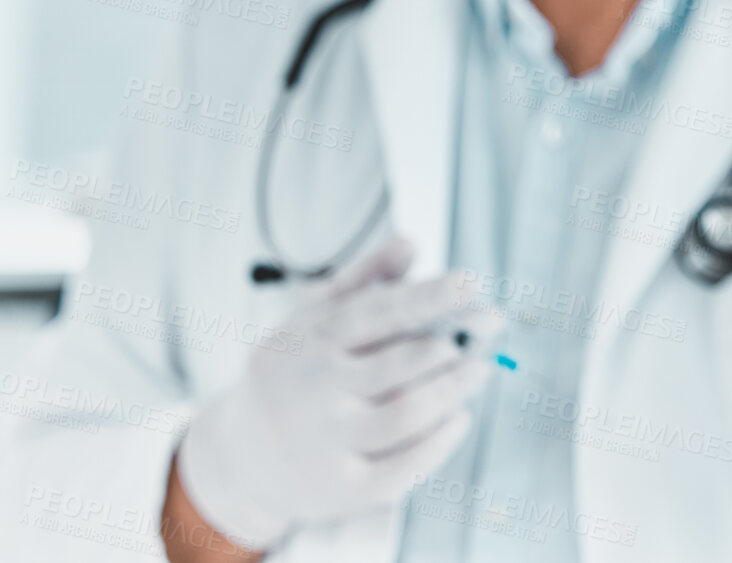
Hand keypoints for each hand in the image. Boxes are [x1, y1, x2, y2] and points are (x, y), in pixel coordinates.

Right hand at [175, 234, 502, 550]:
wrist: (241, 454)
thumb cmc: (294, 373)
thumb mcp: (313, 319)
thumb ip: (364, 280)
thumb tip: (410, 242)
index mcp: (310, 340)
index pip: (376, 313)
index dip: (427, 296)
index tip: (471, 283)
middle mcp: (315, 390)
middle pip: (396, 364)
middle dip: (453, 344)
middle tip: (489, 328)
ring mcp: (326, 443)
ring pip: (404, 415)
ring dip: (452, 390)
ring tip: (478, 370)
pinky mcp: (340, 489)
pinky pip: (401, 469)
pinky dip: (438, 443)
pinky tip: (459, 418)